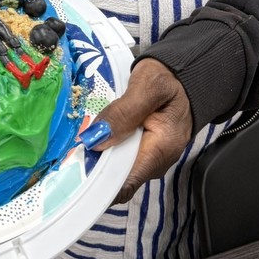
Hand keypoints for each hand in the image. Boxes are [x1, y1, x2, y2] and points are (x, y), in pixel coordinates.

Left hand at [88, 58, 192, 203]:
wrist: (185, 73)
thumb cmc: (169, 77)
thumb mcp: (147, 86)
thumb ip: (123, 113)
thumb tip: (95, 140)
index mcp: (161, 150)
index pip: (125, 184)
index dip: (98, 183)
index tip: (76, 170)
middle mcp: (157, 161)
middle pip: (118, 177)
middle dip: (94, 165)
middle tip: (73, 147)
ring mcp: (151, 157)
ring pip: (117, 166)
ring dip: (99, 154)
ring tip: (82, 138)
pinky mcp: (145, 149)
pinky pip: (122, 154)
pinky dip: (108, 145)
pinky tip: (97, 132)